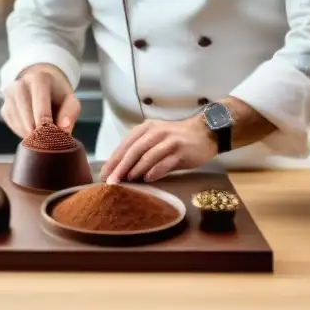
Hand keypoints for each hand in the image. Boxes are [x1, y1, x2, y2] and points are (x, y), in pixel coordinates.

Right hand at [0, 64, 80, 137]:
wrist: (42, 87)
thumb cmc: (57, 96)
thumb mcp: (70, 100)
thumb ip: (70, 113)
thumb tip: (63, 129)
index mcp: (39, 78)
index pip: (39, 101)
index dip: (44, 119)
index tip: (50, 133)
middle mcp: (20, 84)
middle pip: (25, 111)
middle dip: (36, 129)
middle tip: (46, 141)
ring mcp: (9, 96)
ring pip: (17, 120)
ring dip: (29, 132)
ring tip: (42, 138)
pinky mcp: (4, 108)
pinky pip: (12, 125)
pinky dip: (23, 132)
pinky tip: (33, 132)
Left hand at [101, 115, 216, 183]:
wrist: (205, 133)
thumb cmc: (176, 140)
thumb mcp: (156, 140)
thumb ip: (141, 152)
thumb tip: (121, 172)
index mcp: (146, 128)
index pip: (125, 145)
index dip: (114, 160)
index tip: (104, 174)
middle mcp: (156, 132)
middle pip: (134, 150)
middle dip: (120, 167)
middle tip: (111, 182)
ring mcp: (169, 140)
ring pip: (148, 155)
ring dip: (136, 169)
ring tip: (126, 181)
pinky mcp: (181, 150)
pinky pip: (165, 162)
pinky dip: (155, 171)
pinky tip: (148, 179)